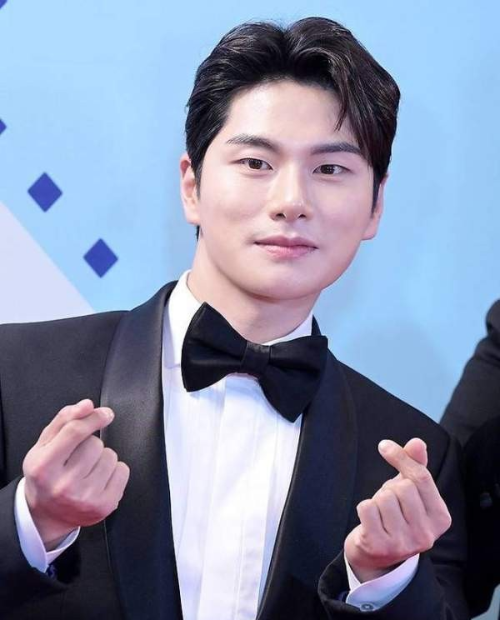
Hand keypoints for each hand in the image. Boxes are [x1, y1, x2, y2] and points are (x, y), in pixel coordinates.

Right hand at [23, 399, 129, 549]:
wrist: (47, 515)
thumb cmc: (47, 475)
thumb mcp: (44, 445)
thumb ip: (64, 420)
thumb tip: (87, 405)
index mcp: (43, 467)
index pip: (75, 431)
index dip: (93, 417)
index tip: (105, 414)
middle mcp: (63, 485)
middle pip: (94, 443)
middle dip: (91, 445)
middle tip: (78, 459)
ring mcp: (85, 498)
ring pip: (110, 456)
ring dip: (102, 458)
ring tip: (87, 471)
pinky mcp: (104, 506)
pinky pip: (123, 471)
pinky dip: (115, 471)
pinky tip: (98, 480)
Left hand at [344, 438, 451, 581]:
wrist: (376, 556)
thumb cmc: (396, 516)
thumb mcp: (410, 492)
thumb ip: (416, 466)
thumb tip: (417, 443)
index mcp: (441, 518)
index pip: (421, 477)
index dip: (400, 457)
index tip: (384, 446)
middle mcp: (426, 534)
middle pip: (402, 487)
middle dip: (389, 488)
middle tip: (389, 503)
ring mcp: (403, 543)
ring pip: (384, 497)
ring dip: (377, 500)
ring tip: (381, 515)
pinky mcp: (380, 547)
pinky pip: (366, 508)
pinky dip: (364, 509)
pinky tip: (370, 522)